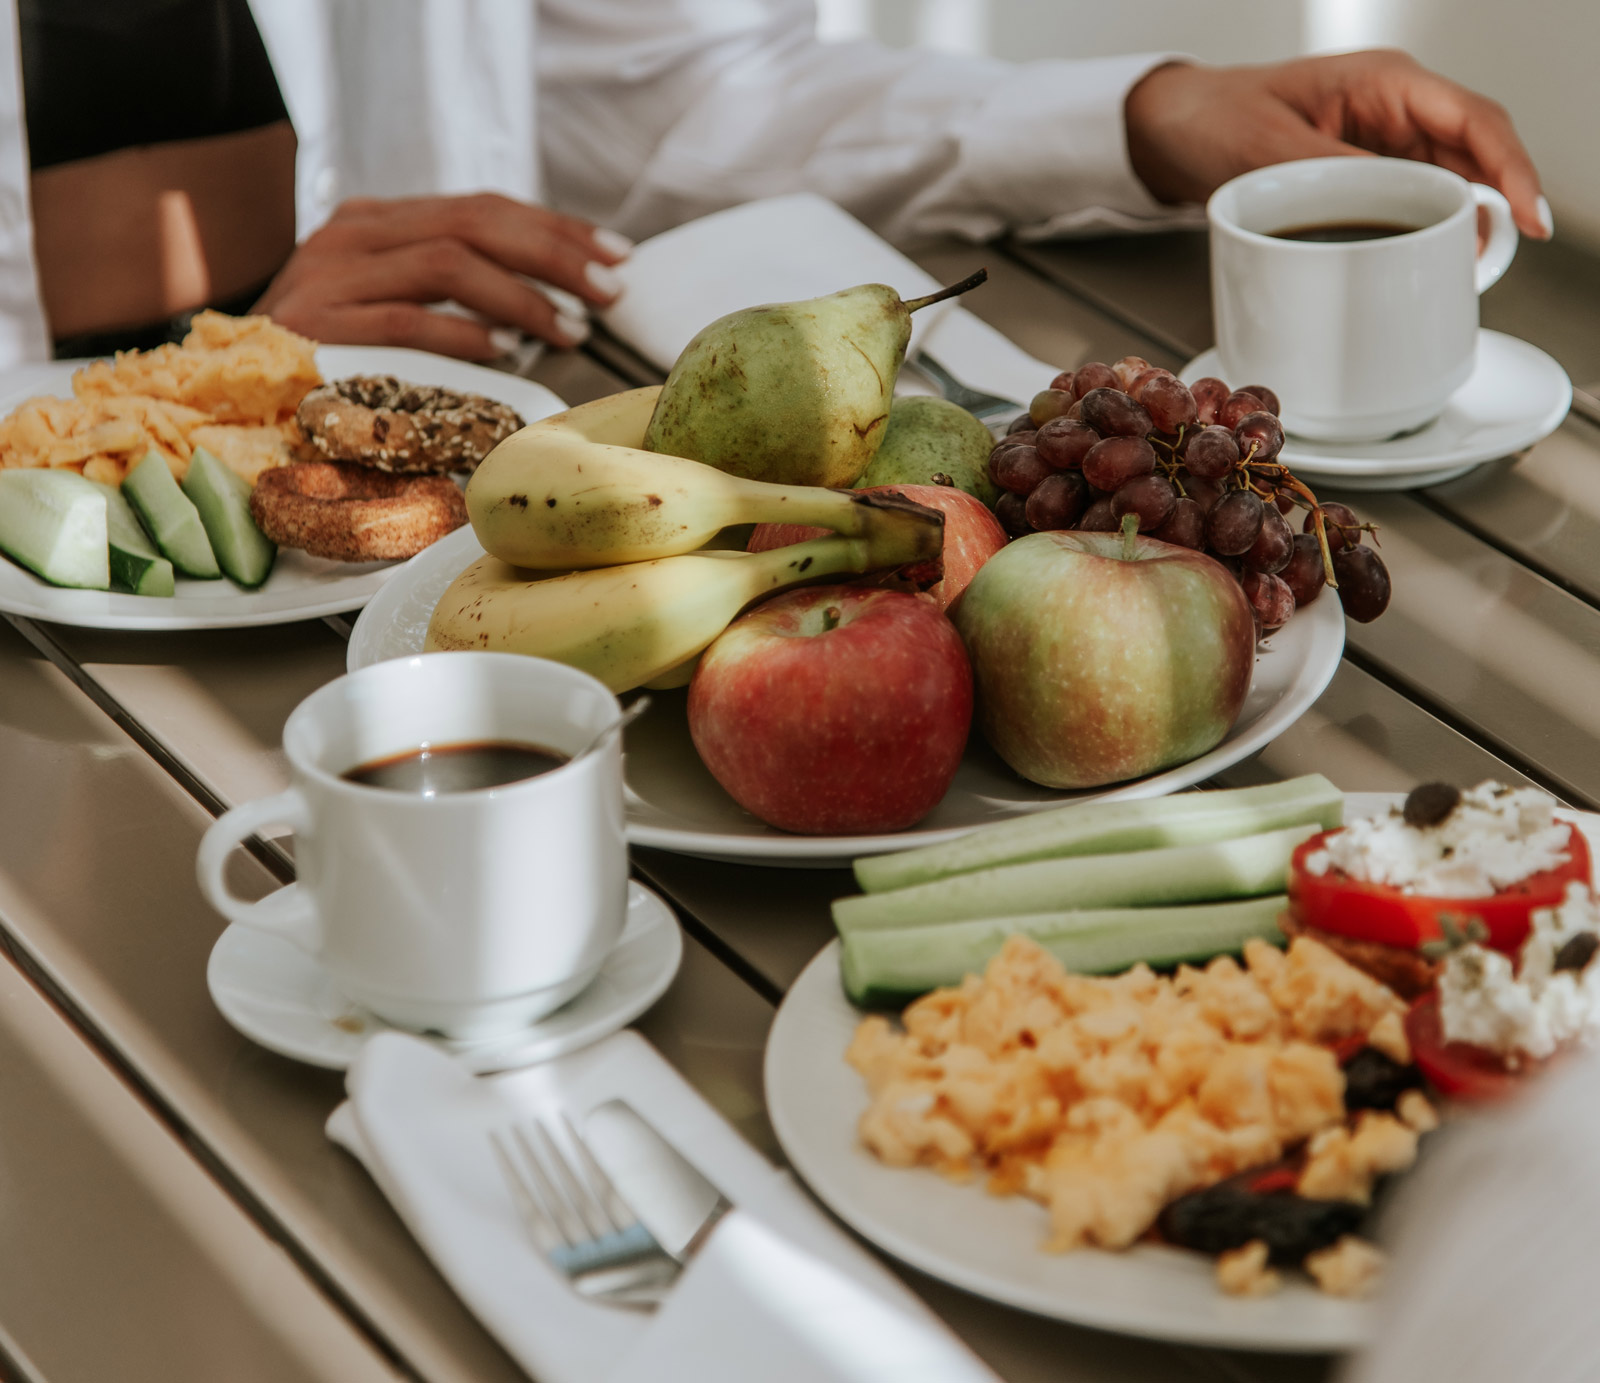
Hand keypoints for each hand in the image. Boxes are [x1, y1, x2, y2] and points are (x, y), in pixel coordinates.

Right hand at [255, 194, 631, 357]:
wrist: (227, 390)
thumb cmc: (331, 361)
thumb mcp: (392, 307)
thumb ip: (455, 295)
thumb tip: (552, 312)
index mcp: (379, 223)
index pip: (482, 208)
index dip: (556, 228)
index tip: (617, 254)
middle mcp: (354, 236)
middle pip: (475, 223)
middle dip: (556, 255)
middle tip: (613, 290)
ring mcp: (330, 277)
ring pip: (447, 262)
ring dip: (522, 297)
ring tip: (571, 331)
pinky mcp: (317, 326)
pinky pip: (405, 320)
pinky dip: (464, 334)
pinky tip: (508, 351)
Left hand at [1125, 50, 1550, 239]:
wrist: (1172, 131)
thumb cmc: (1213, 118)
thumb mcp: (1269, 147)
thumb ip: (1337, 174)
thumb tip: (1401, 210)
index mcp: (1384, 82)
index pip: (1473, 119)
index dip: (1510, 169)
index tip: (1525, 218)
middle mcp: (1394, 109)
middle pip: (1475, 154)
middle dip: (1496, 206)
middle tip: (1493, 261)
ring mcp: (1383, 143)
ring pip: (1450, 183)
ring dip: (1464, 224)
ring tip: (1465, 270)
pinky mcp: (1364, 177)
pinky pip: (1412, 202)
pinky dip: (1426, 232)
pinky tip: (1429, 264)